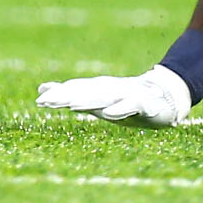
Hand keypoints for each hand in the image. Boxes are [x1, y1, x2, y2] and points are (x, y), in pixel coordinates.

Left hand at [36, 64, 191, 127]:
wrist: (163, 95)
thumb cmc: (124, 98)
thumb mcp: (95, 99)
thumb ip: (69, 94)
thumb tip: (40, 90)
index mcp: (96, 89)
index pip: (74, 91)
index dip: (57, 95)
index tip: (39, 101)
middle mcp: (108, 89)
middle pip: (84, 93)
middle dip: (65, 97)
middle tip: (47, 101)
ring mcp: (125, 94)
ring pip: (104, 97)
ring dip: (87, 101)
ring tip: (71, 105)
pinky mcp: (142, 103)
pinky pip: (130, 105)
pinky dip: (119, 108)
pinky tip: (109, 113)